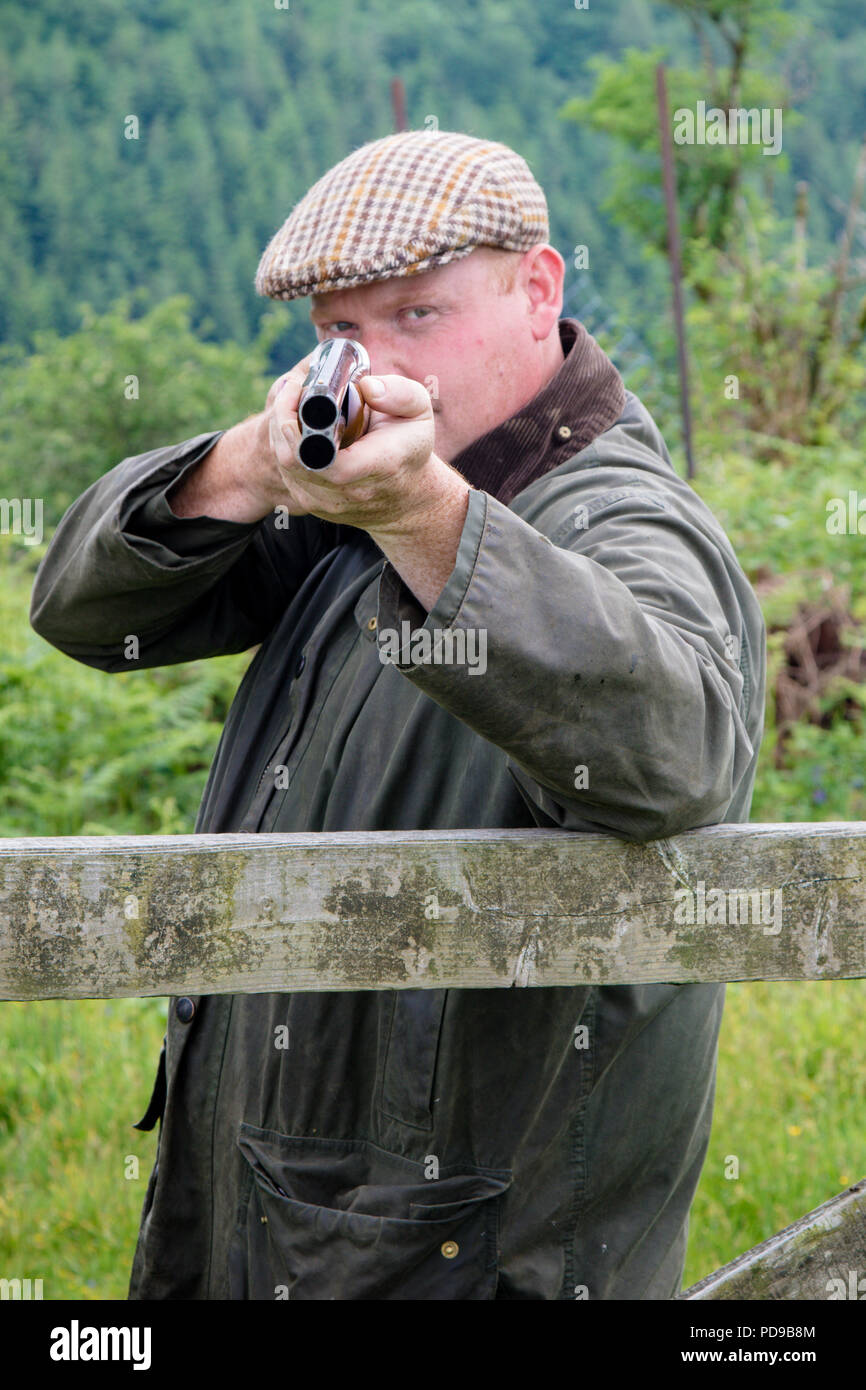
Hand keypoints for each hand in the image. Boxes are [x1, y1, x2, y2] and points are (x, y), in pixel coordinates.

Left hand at [266, 357, 456, 536]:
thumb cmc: (409, 448)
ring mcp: (330, 504)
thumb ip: (400, 393)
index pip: (327, 460)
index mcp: (378, 465)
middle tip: (292, 389)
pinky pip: (287, 475)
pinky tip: (294, 429)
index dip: (300, 429)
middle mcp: (351, 491)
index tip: (299, 394)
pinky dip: (284, 448)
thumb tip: (367, 387)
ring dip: (280, 431)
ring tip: (292, 404)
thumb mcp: (419, 413)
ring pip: (285, 467)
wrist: (407, 499)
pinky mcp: (315, 506)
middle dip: (284, 418)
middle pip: (295, 460)